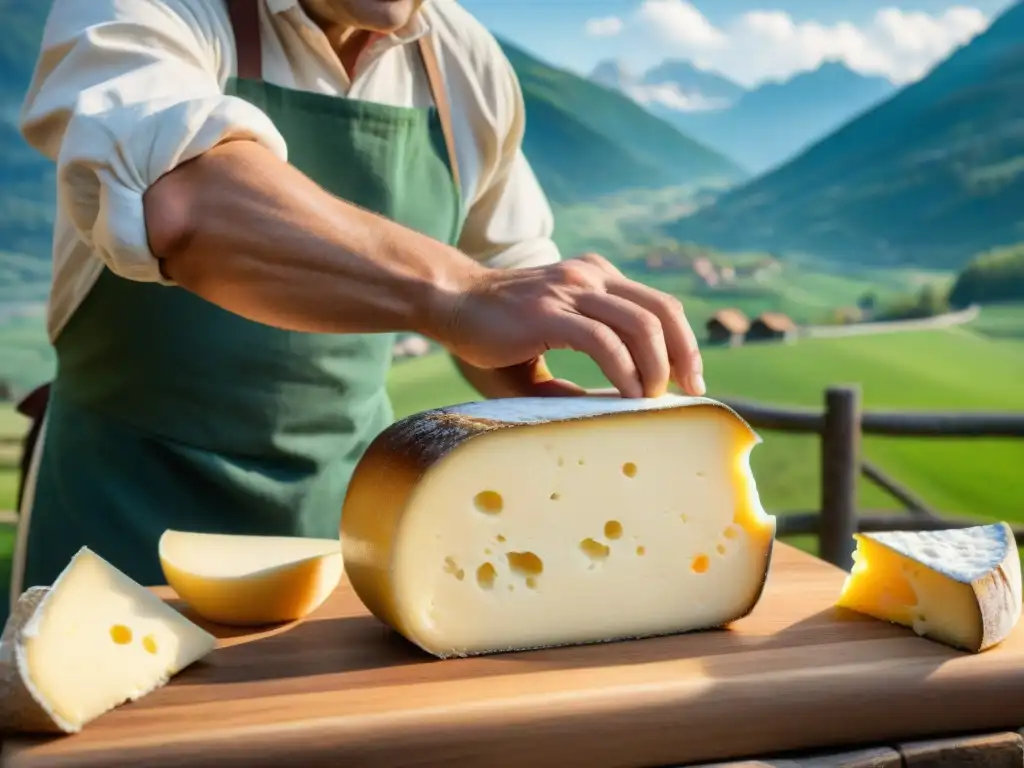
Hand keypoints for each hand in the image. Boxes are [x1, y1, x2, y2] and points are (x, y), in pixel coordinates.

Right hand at [435, 253, 704, 398]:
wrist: (448, 302)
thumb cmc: (493, 332)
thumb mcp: (547, 346)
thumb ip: (579, 371)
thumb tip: (607, 413)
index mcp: (595, 278)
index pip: (658, 304)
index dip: (682, 342)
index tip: (686, 380)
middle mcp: (590, 276)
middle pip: (662, 310)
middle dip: (684, 355)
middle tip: (688, 394)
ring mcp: (571, 290)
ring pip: (640, 324)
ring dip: (657, 367)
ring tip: (654, 400)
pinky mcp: (549, 312)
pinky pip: (603, 340)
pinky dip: (624, 370)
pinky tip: (629, 394)